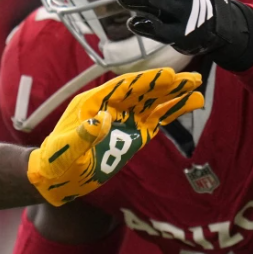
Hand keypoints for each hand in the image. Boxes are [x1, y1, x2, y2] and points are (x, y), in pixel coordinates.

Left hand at [28, 68, 203, 205]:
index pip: (122, 87)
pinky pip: (156, 120)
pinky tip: (191, 104)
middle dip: (166, 85)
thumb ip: (82, 137)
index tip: (167, 76)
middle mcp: (111, 107)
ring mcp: (124, 120)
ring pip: (152, 103)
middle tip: (192, 78)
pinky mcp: (133, 135)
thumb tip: (100, 120)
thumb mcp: (65, 151)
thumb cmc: (55, 161)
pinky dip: (173, 112)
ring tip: (197, 87)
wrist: (56, 177)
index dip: (145, 81)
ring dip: (174, 95)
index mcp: (93, 103)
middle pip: (142, 91)